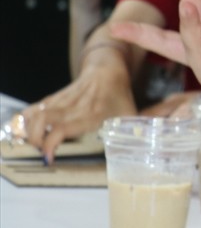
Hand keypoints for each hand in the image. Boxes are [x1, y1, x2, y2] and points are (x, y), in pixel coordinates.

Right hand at [10, 64, 135, 162]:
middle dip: (34, 140)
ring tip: (36, 144)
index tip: (50, 158)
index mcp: (89, 114)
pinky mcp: (53, 98)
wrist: (108, 69)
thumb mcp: (131, 115)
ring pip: (33, 115)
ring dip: (28, 131)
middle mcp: (71, 108)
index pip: (60, 129)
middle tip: (43, 152)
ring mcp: (60, 102)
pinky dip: (25, 121)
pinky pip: (32, 109)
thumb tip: (149, 150)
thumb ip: (138, 133)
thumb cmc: (120, 96)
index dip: (50, 144)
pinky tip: (29, 132)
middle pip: (39, 122)